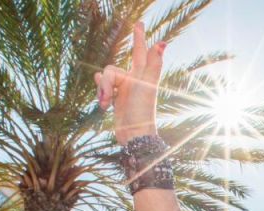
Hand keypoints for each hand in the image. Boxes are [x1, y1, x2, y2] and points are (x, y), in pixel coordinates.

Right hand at [94, 23, 165, 142]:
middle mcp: (133, 80)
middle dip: (105, 83)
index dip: (139, 37)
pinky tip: (102, 103)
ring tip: (105, 105)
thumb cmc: (143, 110)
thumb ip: (153, 64)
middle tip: (108, 98)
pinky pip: (102, 88)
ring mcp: (124, 89)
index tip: (139, 23)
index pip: (139, 51)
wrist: (135, 134)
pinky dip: (100, 95)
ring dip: (102, 91)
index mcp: (142, 74)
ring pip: (104, 79)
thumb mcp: (147, 85)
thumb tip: (163, 43)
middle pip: (111, 69)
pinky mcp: (116, 99)